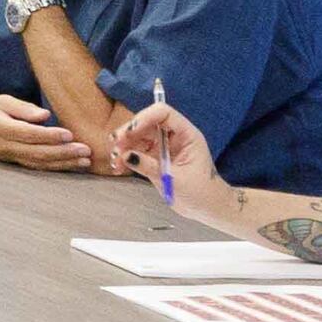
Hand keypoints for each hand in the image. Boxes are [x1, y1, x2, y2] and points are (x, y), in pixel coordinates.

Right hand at [0, 91, 95, 172]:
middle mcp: (5, 146)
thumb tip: (45, 115)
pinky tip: (71, 165)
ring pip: (39, 162)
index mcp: (0, 127)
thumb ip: (22, 108)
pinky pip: (37, 166)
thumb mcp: (0, 101)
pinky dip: (55, 167)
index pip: (28, 134)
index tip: (68, 134)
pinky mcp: (15, 161)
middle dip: (63, 153)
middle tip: (85, 150)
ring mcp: (10, 156)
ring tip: (85, 162)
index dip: (49, 135)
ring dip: (63, 163)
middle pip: (37, 152)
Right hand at [113, 100, 237, 225]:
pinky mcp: (155, 157)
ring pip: (138, 136)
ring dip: (123, 146)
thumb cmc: (200, 193)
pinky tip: (119, 167)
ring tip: (115, 162)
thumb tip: (125, 155)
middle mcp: (174, 136)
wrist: (206, 207)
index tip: (128, 133)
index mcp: (187, 135)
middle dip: (128, 133)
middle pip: (147, 123)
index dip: (144, 118)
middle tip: (114, 147)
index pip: (164, 114)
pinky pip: (136, 151)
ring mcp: (164, 146)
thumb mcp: (174, 179)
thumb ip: (150, 166)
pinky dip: (125, 157)